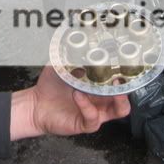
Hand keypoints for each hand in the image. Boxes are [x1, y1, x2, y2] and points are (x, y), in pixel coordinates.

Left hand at [9, 66, 130, 139]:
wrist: (36, 103)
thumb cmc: (51, 86)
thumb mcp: (63, 66)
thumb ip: (73, 55)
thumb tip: (81, 40)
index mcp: (99, 87)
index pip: (121, 83)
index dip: (127, 75)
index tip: (126, 64)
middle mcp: (100, 101)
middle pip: (126, 96)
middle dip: (127, 87)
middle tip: (121, 76)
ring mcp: (95, 113)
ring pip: (118, 111)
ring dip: (116, 98)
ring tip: (108, 86)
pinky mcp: (84, 123)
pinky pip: (92, 117)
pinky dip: (86, 105)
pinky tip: (78, 94)